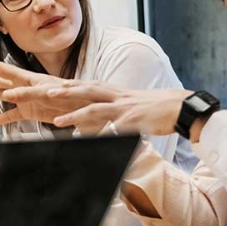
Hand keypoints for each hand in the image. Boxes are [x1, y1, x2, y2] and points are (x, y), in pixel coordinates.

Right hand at [0, 58, 69, 125]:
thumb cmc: (70, 96)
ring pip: (0, 96)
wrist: (85, 107)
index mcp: (27, 78)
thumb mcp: (48, 94)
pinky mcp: (30, 113)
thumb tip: (6, 95)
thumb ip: (27, 94)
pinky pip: (10, 116)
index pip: (1, 70)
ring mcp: (25, 100)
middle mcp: (23, 87)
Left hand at [46, 84, 190, 135]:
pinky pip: (115, 128)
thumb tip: (92, 126)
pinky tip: (91, 141)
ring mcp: (124, 108)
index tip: (48, 85)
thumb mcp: (128, 105)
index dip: (67, 85)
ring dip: (74, 115)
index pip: (86, 85)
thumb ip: (109, 111)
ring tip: (57, 121)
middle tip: (45, 92)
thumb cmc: (153, 108)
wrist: (181, 107)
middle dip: (63, 92)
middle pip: (84, 91)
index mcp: (113, 92)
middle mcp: (115, 96)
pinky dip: (102, 134)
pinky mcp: (134, 121)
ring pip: (94, 109)